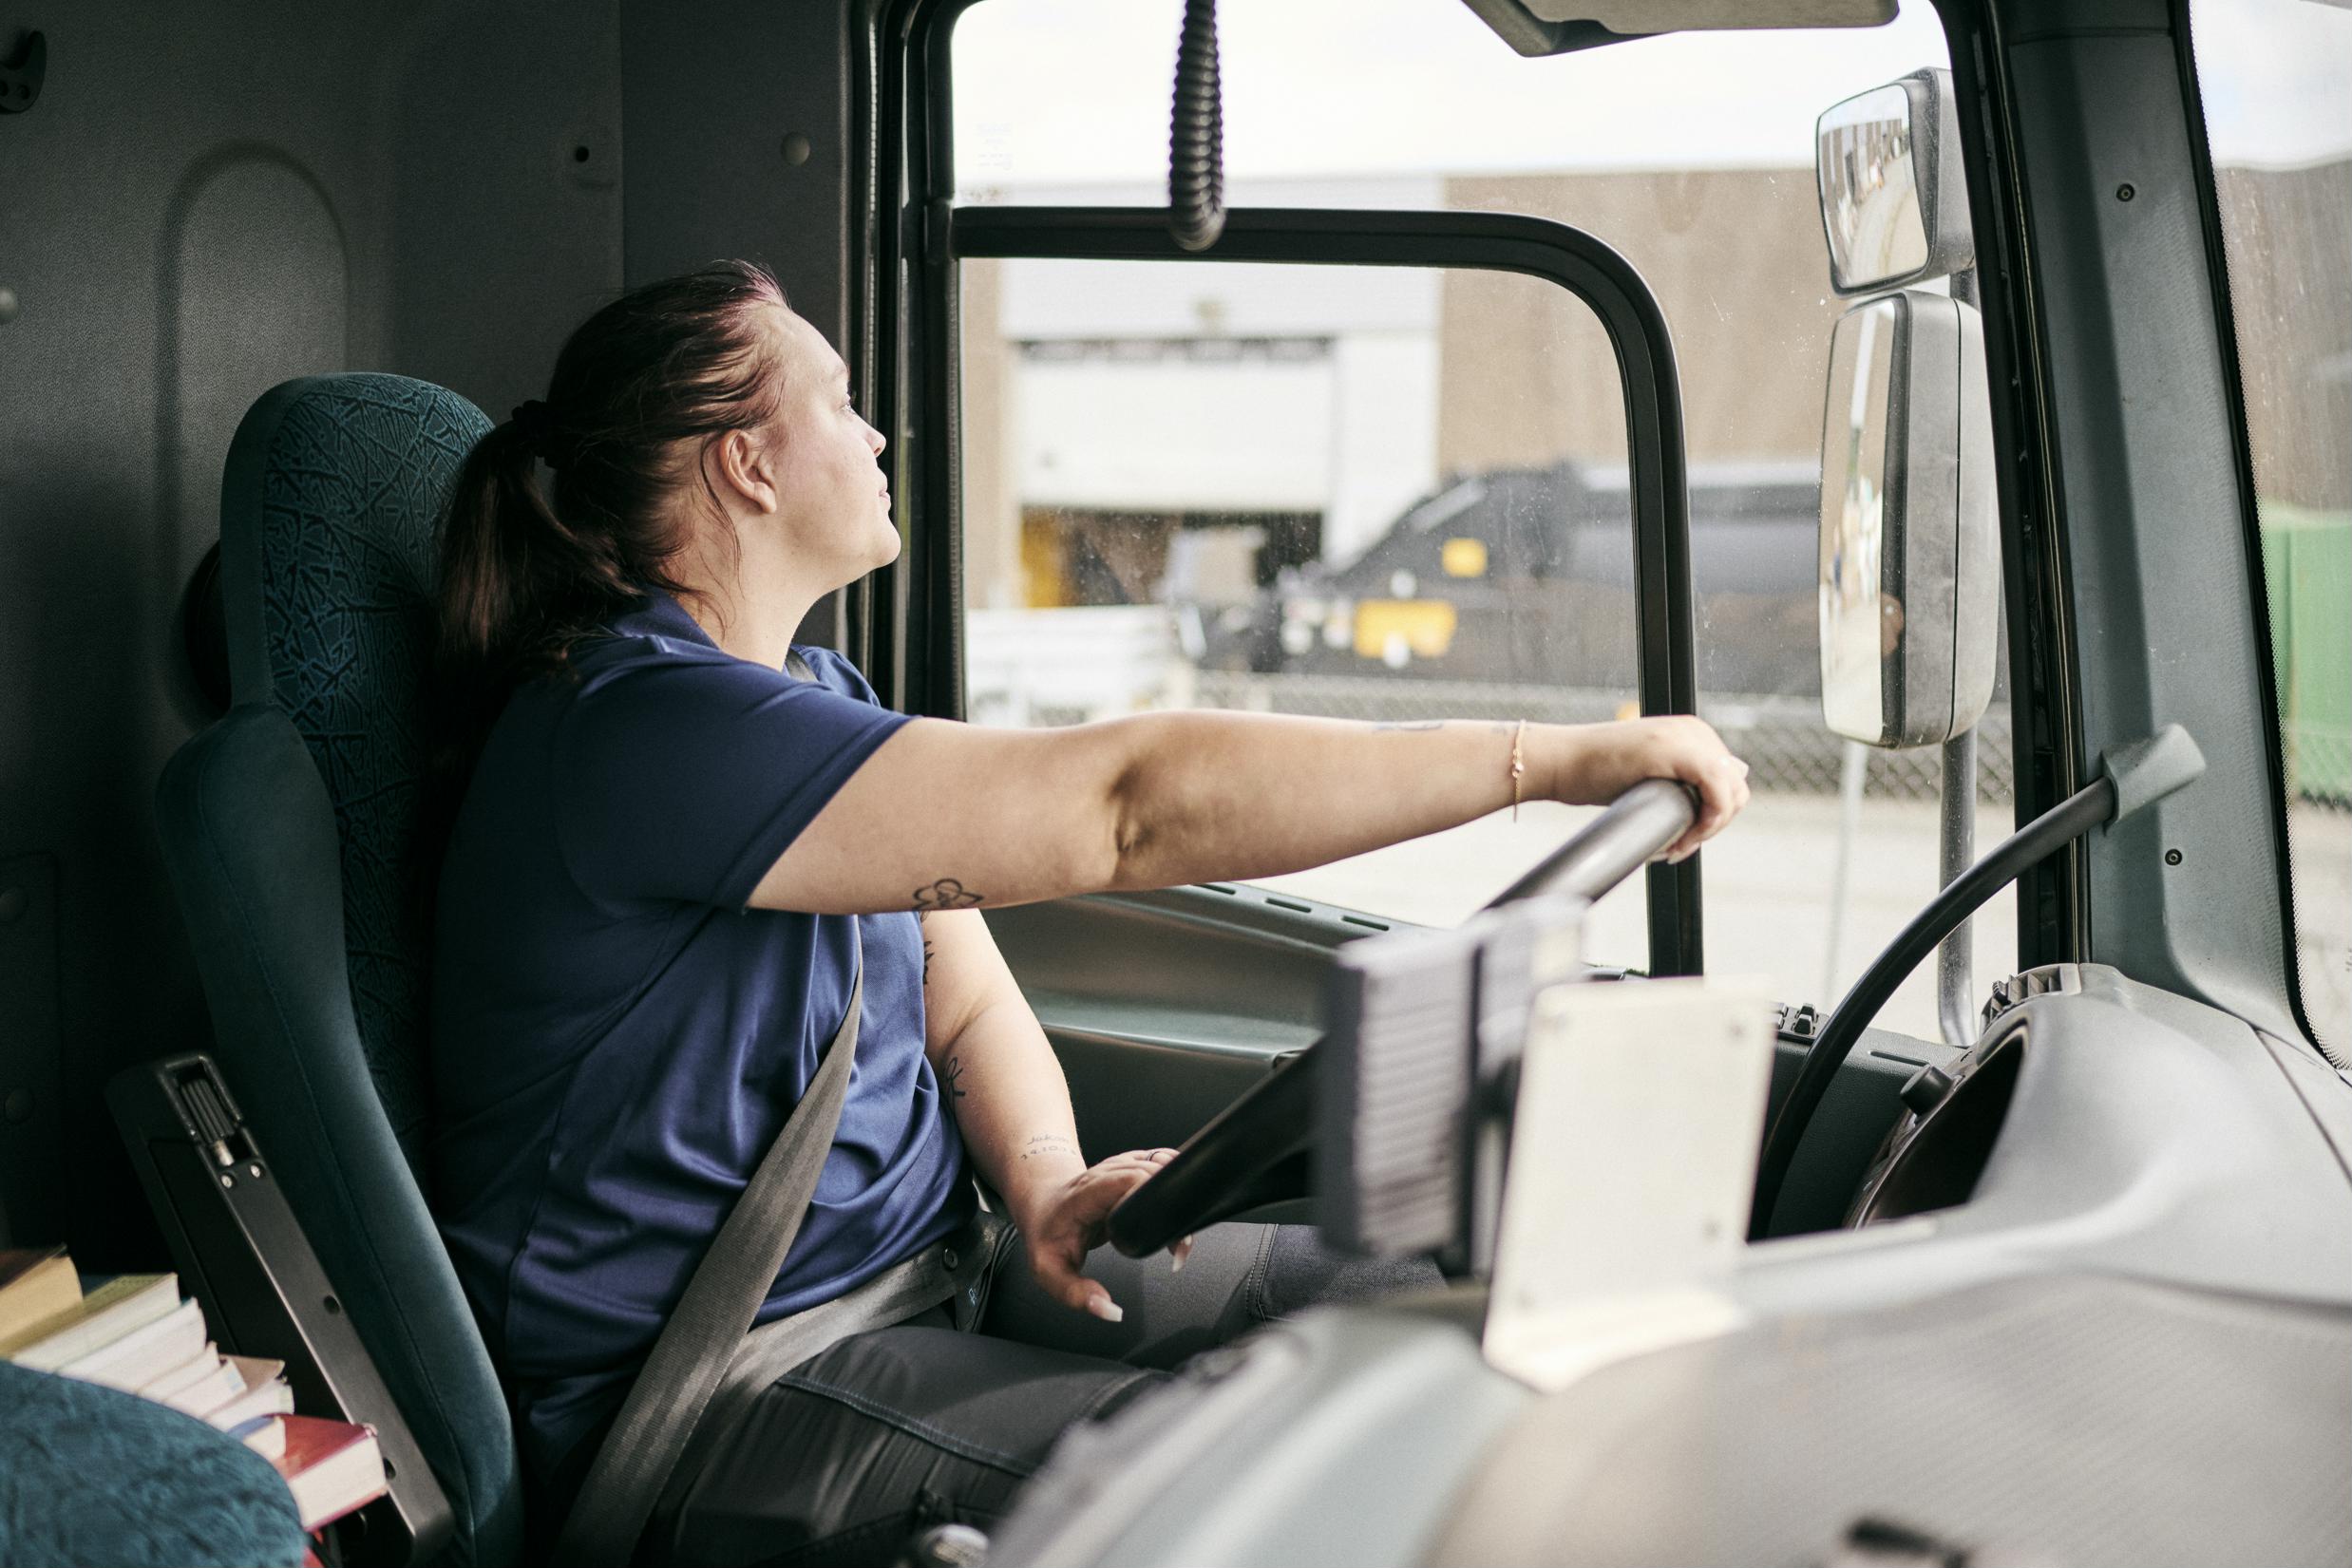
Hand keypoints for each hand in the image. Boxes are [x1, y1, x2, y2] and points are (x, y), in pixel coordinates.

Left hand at [1014, 1147, 1186, 1321]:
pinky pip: (1160, 1161)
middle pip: (1153, 1171)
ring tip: (1176, 1233)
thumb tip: (1111, 1312)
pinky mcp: (1130, 1167)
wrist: (1041, 1203)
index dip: (1155, 1198)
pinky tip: (1174, 1204)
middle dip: (1173, 1206)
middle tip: (1178, 1248)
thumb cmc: (1046, 1235)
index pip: (1130, 1178)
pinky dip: (1173, 1179)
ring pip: (1160, 1163)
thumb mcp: (1049, 1272)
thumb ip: (1076, 1294)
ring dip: (1176, 1192)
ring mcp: (1119, 1165)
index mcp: (1088, 1193)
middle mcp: (1106, 1173)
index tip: (1168, 1234)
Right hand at [1539, 715, 1750, 861]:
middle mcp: (1695, 730)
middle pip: (1737, 789)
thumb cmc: (1593, 772)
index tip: (1681, 841)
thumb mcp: (1649, 773)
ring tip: (1675, 847)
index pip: (1730, 781)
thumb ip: (1685, 775)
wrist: (1560, 762)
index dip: (1713, 818)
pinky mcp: (1675, 750)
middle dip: (1712, 826)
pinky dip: (1708, 821)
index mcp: (1692, 733)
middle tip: (1677, 848)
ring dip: (1709, 829)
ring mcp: (1686, 737)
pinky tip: (1682, 839)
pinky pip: (1718, 791)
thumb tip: (1735, 775)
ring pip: (1732, 793)